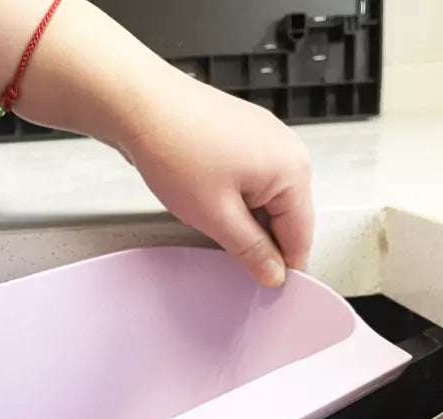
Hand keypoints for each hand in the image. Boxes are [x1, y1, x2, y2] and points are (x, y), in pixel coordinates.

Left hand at [121, 71, 313, 287]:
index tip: (266, 289)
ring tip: (212, 226)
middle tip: (231, 263)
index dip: (284, 267)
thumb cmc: (177, 149)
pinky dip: (235, 200)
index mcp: (293, 170)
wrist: (141, 105)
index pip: (302, 235)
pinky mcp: (242, 136)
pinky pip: (249, 181)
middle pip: (286, 216)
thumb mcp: (218, 217)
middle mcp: (287, 150)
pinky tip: (210, 205)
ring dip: (244, 221)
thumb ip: (251, 251)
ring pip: (265, 200)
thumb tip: (274, 274)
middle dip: (261, 242)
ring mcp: (265, 139)